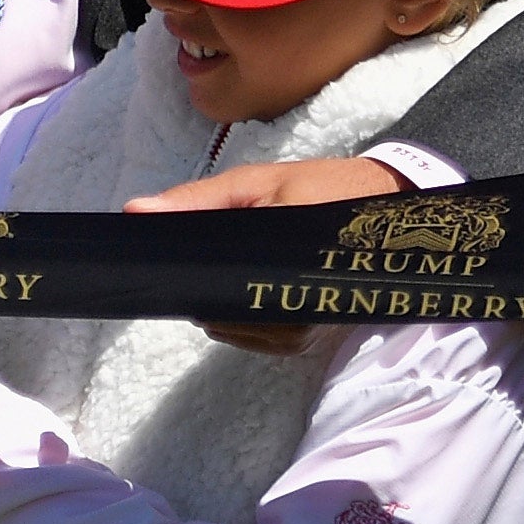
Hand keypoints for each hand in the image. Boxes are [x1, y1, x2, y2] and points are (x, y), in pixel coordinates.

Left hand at [128, 156, 405, 352]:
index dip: (188, 282)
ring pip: (246, 333)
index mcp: (285, 253)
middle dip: (201, 297)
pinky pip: (268, 340)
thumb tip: (136, 212)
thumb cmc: (319, 187)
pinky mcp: (320, 332)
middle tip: (180, 274)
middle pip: (230, 314)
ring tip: (206, 282)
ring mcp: (314, 322)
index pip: (223, 286)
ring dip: (220, 312)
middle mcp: (303, 299)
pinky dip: (243, 323)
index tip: (163, 271)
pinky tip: (231, 299)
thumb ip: (197, 200)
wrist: (388, 203)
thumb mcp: (255, 182)